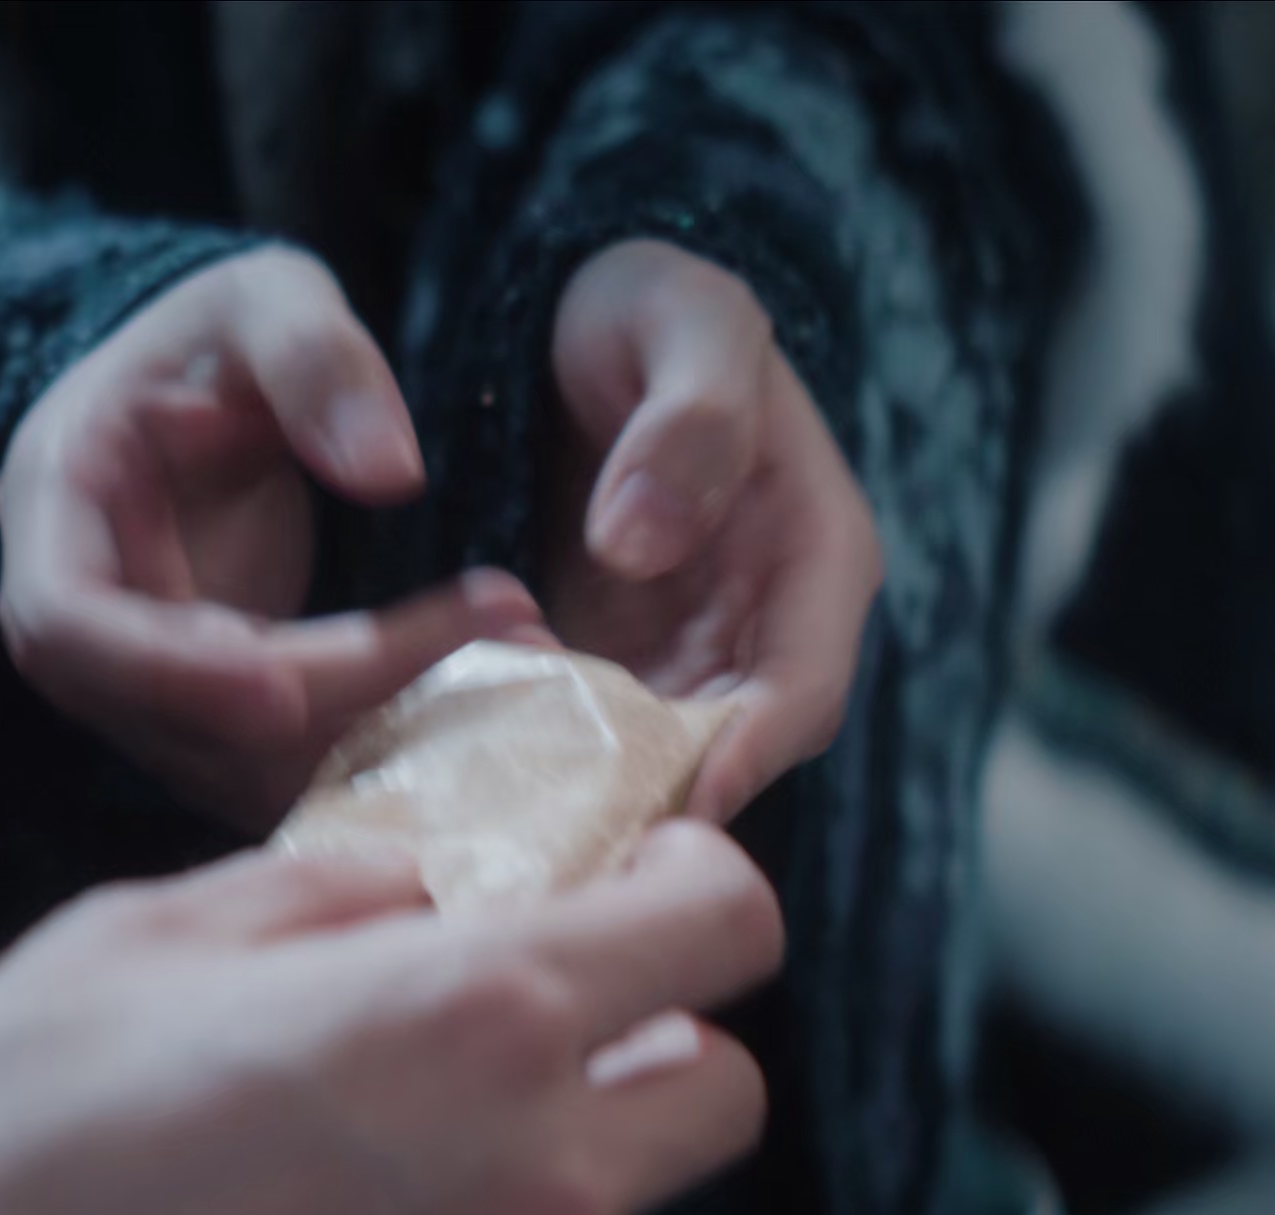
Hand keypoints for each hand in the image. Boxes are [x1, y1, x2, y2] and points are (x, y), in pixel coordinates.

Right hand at [0, 247, 544, 827]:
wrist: (210, 391)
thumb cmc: (222, 337)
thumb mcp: (267, 301)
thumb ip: (318, 362)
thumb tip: (392, 474)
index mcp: (56, 508)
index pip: (64, 626)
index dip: (164, 671)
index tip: (283, 685)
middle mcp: (81, 620)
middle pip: (170, 716)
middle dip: (328, 702)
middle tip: (489, 652)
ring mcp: (141, 684)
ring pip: (237, 763)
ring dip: (377, 734)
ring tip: (523, 660)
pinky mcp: (209, 722)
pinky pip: (283, 766)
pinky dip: (383, 747)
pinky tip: (494, 698)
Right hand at [0, 823, 783, 1214]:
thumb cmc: (13, 1127)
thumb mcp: (149, 931)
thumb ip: (324, 894)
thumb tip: (417, 889)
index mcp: (478, 1013)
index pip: (725, 927)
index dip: (697, 886)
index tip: (634, 881)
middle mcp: (536, 1175)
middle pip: (722, 1093)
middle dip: (655, 1038)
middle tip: (526, 1019)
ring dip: (551, 1166)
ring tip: (375, 1157)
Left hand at [541, 240, 881, 820]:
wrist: (582, 320)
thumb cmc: (654, 308)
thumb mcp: (686, 320)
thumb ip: (688, 421)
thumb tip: (644, 540)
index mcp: (817, 555)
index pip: (803, 690)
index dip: (746, 755)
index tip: (675, 802)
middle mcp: (764, 629)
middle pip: (729, 755)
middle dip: (654, 802)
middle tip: (564, 845)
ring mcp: (687, 659)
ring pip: (651, 764)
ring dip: (585, 793)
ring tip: (497, 819)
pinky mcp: (612, 671)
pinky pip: (582, 741)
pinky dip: (534, 761)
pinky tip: (458, 774)